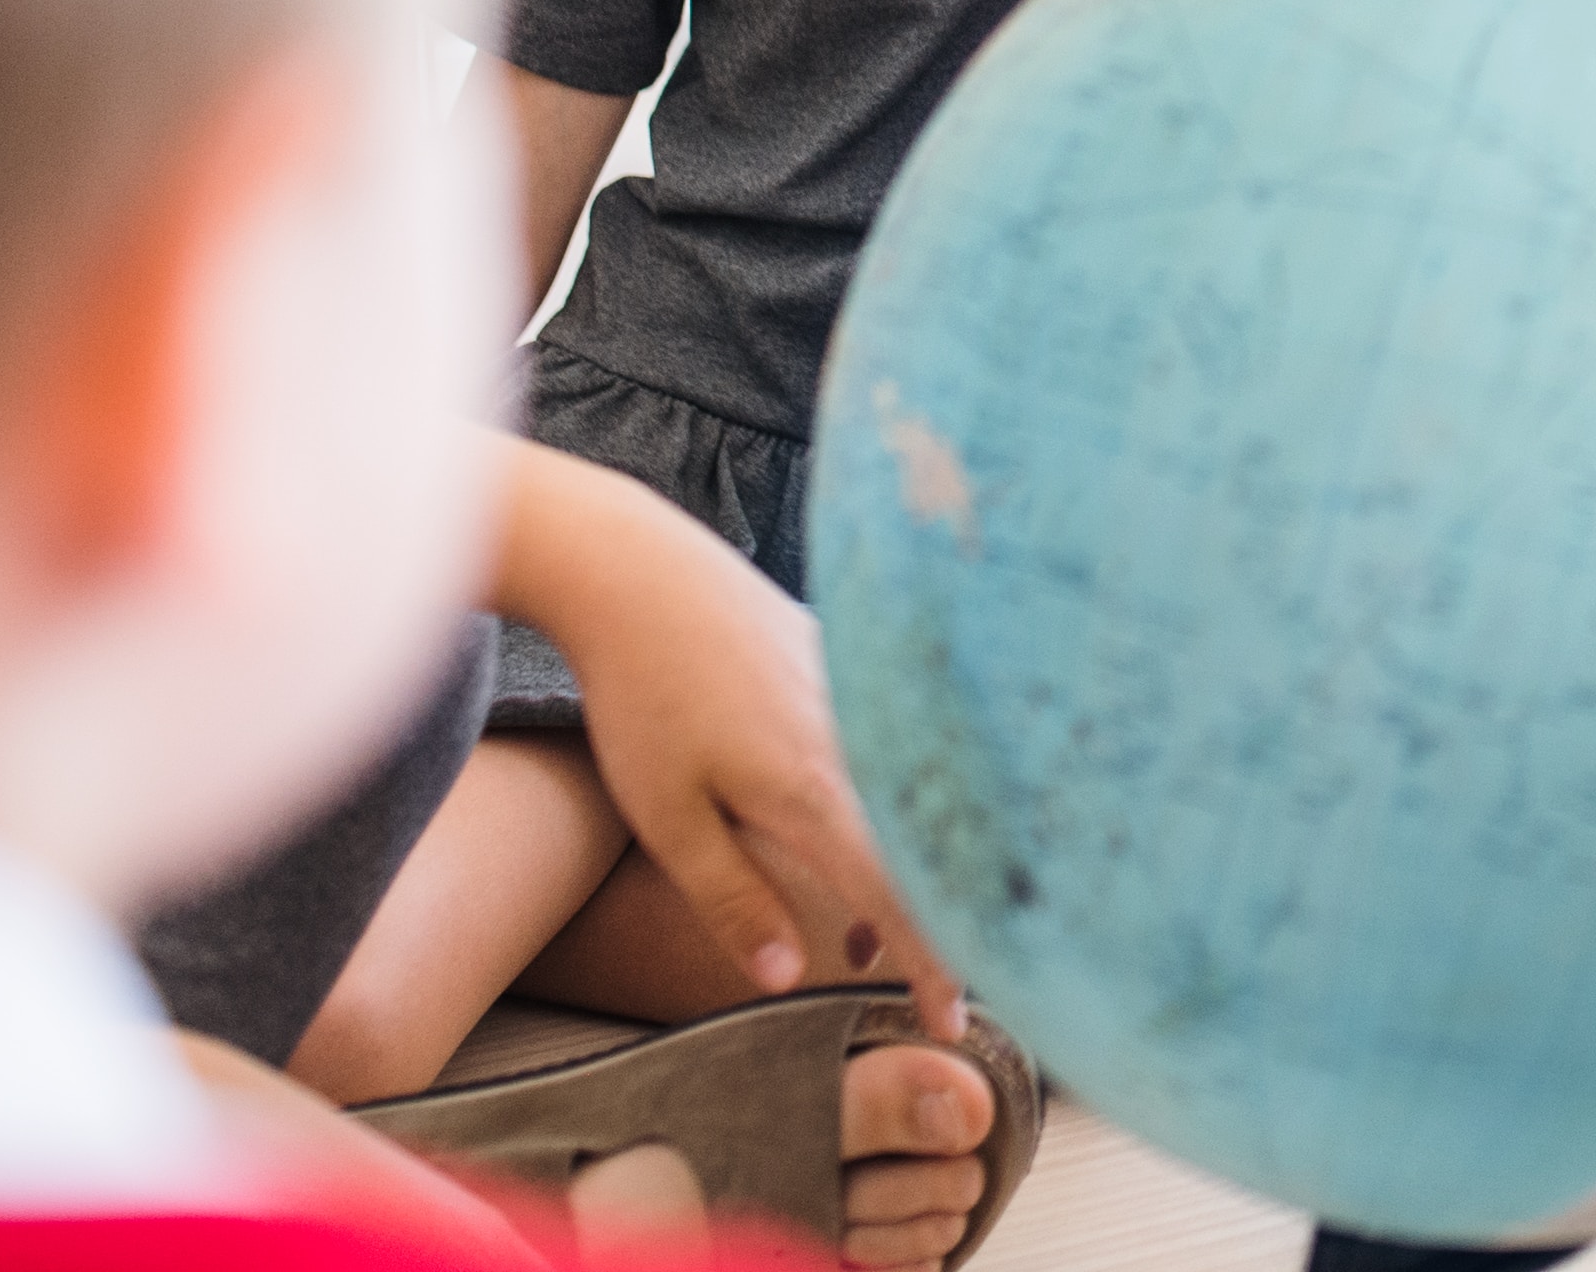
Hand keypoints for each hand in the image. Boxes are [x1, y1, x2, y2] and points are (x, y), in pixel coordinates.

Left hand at [509, 460, 963, 1037]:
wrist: (643, 574)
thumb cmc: (646, 699)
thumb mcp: (668, 818)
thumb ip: (732, 900)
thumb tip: (787, 976)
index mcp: (816, 792)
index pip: (899, 897)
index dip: (931, 965)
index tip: (952, 1021)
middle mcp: (860, 745)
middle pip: (927, 855)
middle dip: (938, 929)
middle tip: (931, 988)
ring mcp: (864, 700)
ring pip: (914, 805)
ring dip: (907, 876)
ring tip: (863, 939)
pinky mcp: (853, 667)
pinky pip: (895, 757)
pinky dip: (892, 816)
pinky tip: (853, 844)